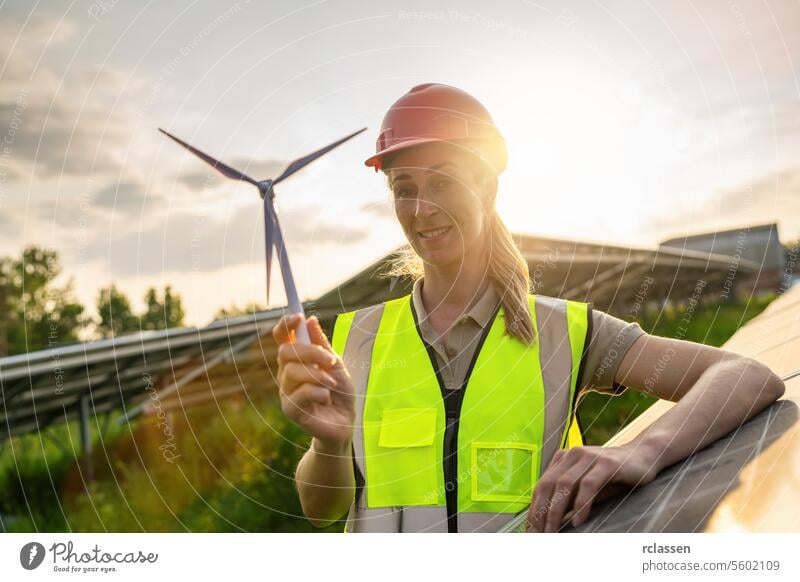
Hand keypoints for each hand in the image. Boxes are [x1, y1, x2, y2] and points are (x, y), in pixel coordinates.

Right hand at [273, 314, 355, 447]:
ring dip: (318, 375)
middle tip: (330, 360)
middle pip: (285, 351)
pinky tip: (326, 399)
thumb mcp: (335, 363)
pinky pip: (302, 393)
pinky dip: (320, 393)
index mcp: (296, 360)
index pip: (281, 338)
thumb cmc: (340, 392)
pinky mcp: (290, 410)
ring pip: (292, 371)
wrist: (346, 422)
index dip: (285, 325)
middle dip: (310, 352)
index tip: (298, 317)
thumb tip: (310, 320)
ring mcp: (286, 392)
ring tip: (331, 384)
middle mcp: (286, 374)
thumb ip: (321, 344)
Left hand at [526, 444, 659, 531]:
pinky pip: (589, 485)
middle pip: (549, 484)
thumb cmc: (612, 475)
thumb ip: (569, 497)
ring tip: (553, 530)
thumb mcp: (586, 485)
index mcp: (563, 458)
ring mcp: (589, 456)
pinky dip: (581, 504)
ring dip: (556, 511)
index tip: (531, 529)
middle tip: (539, 534)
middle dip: (541, 512)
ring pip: (565, 485)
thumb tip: (550, 520)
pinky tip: (579, 521)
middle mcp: (572, 454)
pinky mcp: (607, 464)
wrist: (643, 456)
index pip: (542, 484)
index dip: (534, 508)